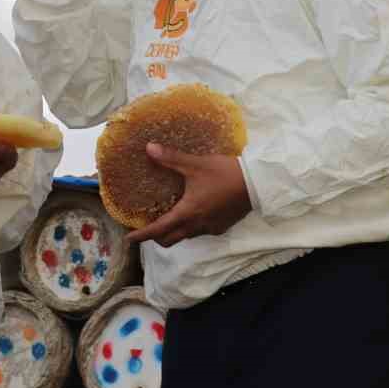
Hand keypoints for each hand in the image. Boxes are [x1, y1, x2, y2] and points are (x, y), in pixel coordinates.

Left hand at [125, 144, 253, 247]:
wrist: (258, 183)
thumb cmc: (225, 173)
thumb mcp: (195, 164)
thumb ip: (171, 158)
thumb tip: (149, 148)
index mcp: (188, 213)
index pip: (159, 230)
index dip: (142, 235)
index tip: (129, 239)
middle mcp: (197, 226)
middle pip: (171, 239)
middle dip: (156, 237)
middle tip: (147, 228)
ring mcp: (211, 228)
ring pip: (186, 237)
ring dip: (174, 232)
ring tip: (167, 219)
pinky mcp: (222, 226)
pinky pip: (200, 232)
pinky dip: (190, 228)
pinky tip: (192, 214)